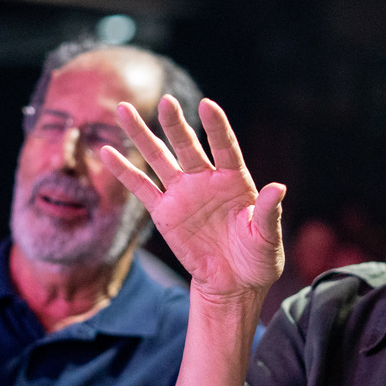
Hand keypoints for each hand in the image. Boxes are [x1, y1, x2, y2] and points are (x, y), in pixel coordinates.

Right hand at [101, 96, 284, 301]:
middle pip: (188, 146)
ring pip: (159, 158)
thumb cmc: (257, 259)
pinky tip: (107, 152)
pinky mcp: (164, 212)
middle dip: (175, 124)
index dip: (216, 127)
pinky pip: (141, 188)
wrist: (233, 284)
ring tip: (123, 110)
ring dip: (142, 135)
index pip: (225, 147)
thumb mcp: (267, 239)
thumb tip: (278, 187)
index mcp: (235, 180)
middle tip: (165, 101)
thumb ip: (268, 213)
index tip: (207, 105)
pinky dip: (123, 171)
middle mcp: (206, 179)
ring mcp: (183, 193)